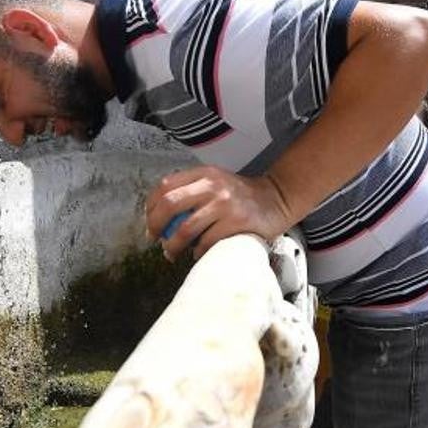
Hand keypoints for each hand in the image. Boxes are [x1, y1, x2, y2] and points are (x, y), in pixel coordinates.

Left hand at [144, 166, 294, 260]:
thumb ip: (192, 192)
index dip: (151, 206)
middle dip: (155, 226)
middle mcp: (213, 186)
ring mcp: (225, 204)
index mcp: (204, 174)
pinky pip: (206, 242)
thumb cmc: (241, 197)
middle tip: (155, 239)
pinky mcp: (236, 223)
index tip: (150, 223)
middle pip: (170, 204)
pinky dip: (197, 252)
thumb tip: (159, 217)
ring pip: (185, 228)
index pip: (166, 186)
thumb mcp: (216, 183)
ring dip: (173, 246)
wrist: (277, 199)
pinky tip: (197, 254)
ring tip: (172, 253)